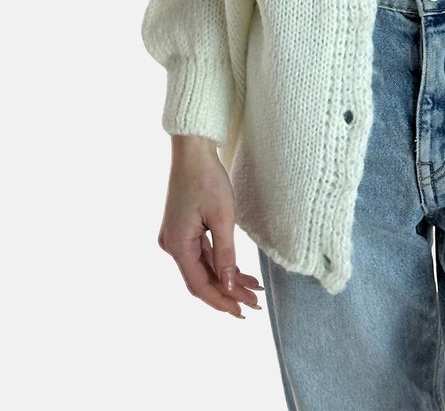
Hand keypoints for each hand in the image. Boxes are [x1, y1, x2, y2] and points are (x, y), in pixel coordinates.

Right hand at [157, 136, 262, 317]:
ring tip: (253, 290)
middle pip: (201, 279)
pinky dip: (219, 264)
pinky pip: (201, 254)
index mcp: (177, 245)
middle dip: (227, 293)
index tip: (242, 312)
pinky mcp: (183, 230)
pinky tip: (239, 272)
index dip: (221, 301)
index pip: (199, 285)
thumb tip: (229, 285)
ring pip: (203, 268)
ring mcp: (176, 238)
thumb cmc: (207, 178)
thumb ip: (225, 254)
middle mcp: (172, 245)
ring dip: (226, 279)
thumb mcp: (222, 217)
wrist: (193, 151)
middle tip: (254, 304)